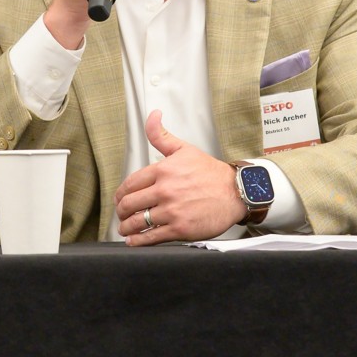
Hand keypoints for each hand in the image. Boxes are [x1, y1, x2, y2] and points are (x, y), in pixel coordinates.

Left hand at [114, 110, 246, 245]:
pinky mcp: (179, 229)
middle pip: (129, 204)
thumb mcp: (184, 149)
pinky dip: (138, 241)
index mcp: (163, 171)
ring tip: (125, 229)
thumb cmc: (212, 173)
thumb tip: (152, 115)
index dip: (120, 194)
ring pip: (137, 222)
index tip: (119, 199)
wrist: (236, 192)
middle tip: (121, 215)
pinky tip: (134, 240)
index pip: (129, 184)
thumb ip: (161, 135)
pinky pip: (151, 237)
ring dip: (126, 228)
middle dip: (121, 212)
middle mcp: (165, 190)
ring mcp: (172, 211)